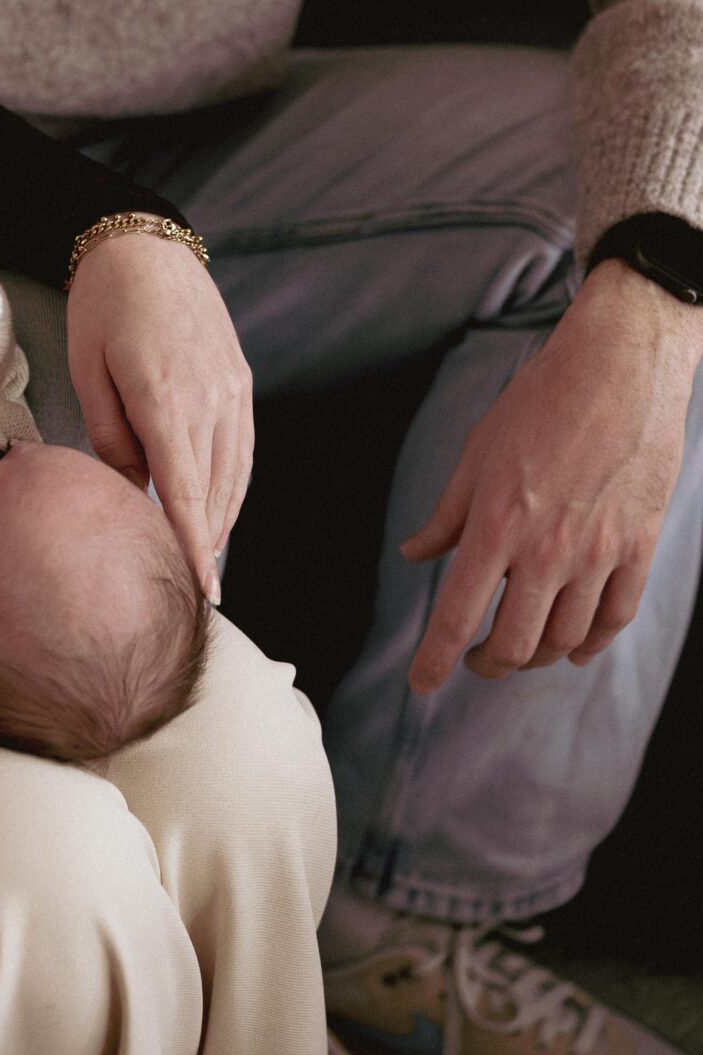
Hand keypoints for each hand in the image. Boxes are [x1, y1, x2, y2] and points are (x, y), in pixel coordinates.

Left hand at [66, 228, 252, 601]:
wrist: (147, 247)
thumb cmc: (103, 305)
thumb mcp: (88, 371)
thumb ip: (110, 438)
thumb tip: (129, 494)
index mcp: (165, 398)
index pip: (185, 492)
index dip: (194, 546)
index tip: (204, 592)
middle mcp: (210, 398)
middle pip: (214, 492)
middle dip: (205, 545)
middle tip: (190, 593)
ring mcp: (232, 390)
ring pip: (234, 475)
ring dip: (221, 521)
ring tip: (204, 563)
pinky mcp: (240, 382)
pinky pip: (242, 449)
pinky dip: (232, 487)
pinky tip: (216, 511)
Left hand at [404, 262, 702, 692]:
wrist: (618, 369)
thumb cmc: (539, 403)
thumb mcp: (477, 454)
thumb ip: (447, 515)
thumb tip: (416, 554)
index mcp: (496, 526)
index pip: (458, 614)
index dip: (435, 659)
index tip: (422, 685)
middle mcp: (547, 550)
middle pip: (514, 644)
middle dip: (487, 664)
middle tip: (474, 660)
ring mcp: (599, 553)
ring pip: (565, 639)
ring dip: (536, 656)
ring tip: (518, 650)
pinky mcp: (638, 546)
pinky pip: (616, 617)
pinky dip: (592, 643)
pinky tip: (574, 648)